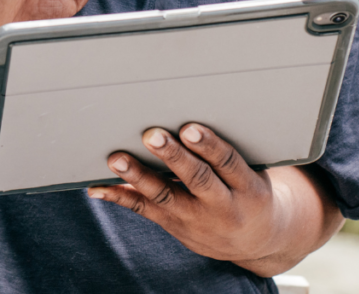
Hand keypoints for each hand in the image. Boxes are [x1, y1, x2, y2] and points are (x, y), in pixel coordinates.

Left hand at [87, 123, 298, 271]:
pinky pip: (146, 211)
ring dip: (139, 176)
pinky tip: (99, 187)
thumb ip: (230, 150)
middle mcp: (223, 207)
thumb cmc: (252, 191)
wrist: (258, 240)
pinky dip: (120, 197)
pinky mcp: (176, 227)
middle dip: (173, 157)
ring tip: (118, 158)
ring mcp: (197, 220)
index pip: (228, 163)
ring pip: (165, 197)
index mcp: (248, 188)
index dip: (210, 146)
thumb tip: (197, 118)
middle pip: (197, 179)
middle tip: (152, 135)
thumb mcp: (256, 171)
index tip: (190, 129)